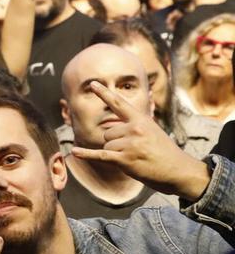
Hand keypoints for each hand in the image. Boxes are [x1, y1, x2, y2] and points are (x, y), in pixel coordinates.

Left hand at [70, 81, 210, 198]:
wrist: (179, 171)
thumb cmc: (165, 152)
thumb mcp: (153, 132)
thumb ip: (134, 126)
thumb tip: (115, 130)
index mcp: (141, 120)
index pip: (119, 103)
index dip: (104, 93)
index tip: (92, 83)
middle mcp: (134, 129)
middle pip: (107, 133)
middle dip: (116, 143)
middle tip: (136, 150)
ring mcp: (130, 144)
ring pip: (106, 146)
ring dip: (116, 154)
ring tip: (135, 158)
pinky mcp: (125, 160)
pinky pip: (100, 155)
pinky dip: (86, 154)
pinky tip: (75, 151)